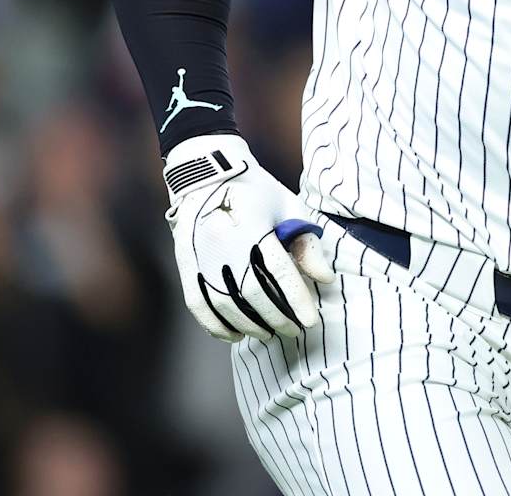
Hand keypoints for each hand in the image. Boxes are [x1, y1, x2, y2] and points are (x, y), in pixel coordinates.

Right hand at [163, 133, 335, 342]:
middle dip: (276, 317)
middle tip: (293, 331)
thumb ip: (306, 243)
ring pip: (225, 303)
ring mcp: (199, 254)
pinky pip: (198, 304)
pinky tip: (234, 336)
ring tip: (268, 334)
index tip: (311, 320)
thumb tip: (324, 280)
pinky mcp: (185, 264)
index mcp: (251, 223)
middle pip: (252, 291)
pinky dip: (216, 325)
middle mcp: (222, 240)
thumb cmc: (256, 192)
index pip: (277, 270)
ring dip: (249, 325)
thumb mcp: (287, 206)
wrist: (206, 175)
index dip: (296, 298)